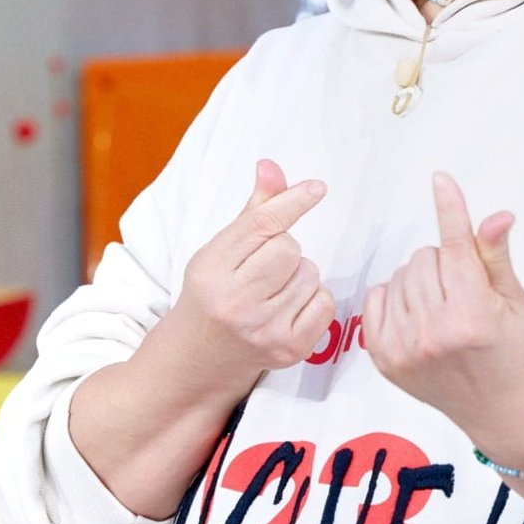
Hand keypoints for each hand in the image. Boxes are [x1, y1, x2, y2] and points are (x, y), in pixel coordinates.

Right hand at [167, 159, 334, 390]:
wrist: (199, 357)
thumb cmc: (214, 293)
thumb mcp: (221, 250)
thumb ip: (253, 211)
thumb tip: (271, 166)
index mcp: (211, 270)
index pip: (262, 225)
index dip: (292, 202)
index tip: (316, 189)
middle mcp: (235, 302)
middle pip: (290, 248)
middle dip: (284, 250)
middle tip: (264, 268)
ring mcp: (263, 329)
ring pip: (309, 273)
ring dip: (299, 275)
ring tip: (273, 291)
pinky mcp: (289, 350)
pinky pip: (325, 302)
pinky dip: (313, 299)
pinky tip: (288, 308)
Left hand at [361, 171, 523, 453]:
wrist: (504, 411)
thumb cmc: (517, 353)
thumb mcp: (516, 302)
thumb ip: (495, 257)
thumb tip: (495, 215)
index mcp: (473, 316)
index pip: (456, 247)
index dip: (451, 209)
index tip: (441, 179)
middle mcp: (434, 333)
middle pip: (425, 257)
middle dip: (447, 264)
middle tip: (467, 292)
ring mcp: (404, 349)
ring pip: (400, 275)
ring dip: (421, 281)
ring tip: (446, 308)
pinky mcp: (384, 360)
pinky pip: (376, 299)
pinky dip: (395, 298)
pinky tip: (419, 317)